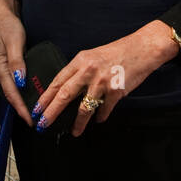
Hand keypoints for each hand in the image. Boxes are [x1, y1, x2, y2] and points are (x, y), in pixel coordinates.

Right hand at [0, 0, 31, 124]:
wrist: (3, 16)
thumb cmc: (8, 27)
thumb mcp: (14, 41)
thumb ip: (17, 61)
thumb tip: (20, 80)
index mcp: (0, 69)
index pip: (12, 94)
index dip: (21, 108)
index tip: (31, 120)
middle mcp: (2, 73)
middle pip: (13, 96)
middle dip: (24, 110)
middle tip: (38, 122)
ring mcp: (7, 72)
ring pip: (16, 92)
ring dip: (26, 103)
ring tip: (39, 114)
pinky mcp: (12, 68)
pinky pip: (19, 84)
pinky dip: (27, 92)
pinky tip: (37, 96)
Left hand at [35, 21, 179, 136]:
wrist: (142, 48)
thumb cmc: (118, 53)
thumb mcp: (93, 56)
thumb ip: (80, 71)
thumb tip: (65, 90)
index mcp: (81, 60)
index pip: (58, 81)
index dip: (46, 97)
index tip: (37, 109)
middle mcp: (89, 70)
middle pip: (64, 95)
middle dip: (51, 112)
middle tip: (43, 124)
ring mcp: (103, 81)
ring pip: (84, 108)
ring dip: (78, 123)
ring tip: (74, 131)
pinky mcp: (116, 91)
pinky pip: (104, 110)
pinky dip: (101, 117)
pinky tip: (99, 119)